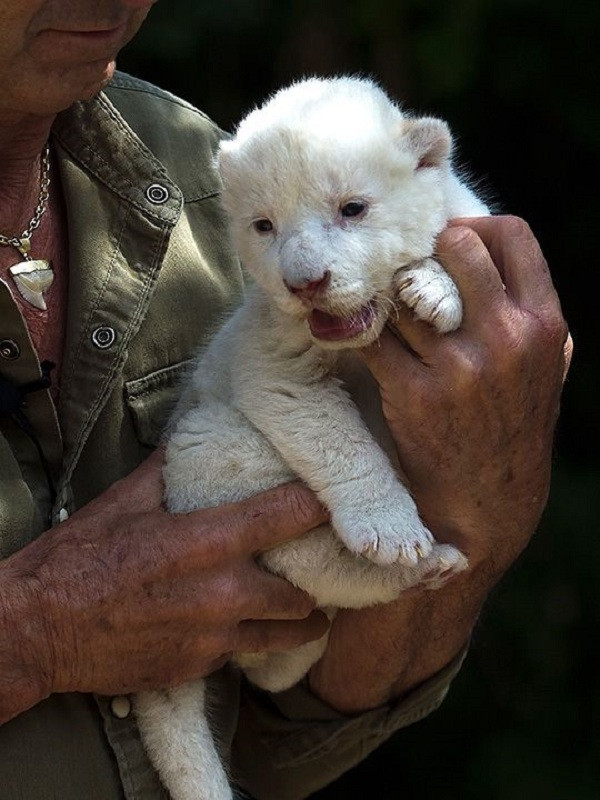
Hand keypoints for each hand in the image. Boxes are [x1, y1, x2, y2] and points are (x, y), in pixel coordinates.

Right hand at [0, 451, 328, 722]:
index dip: (321, 507)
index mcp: (209, 540)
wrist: (39, 629)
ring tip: (304, 606)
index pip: (290, 515)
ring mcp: (214, 637)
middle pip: (303, 591)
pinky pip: (245, 653)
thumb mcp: (125, 500)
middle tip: (316, 566)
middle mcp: (223, 593)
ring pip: (289, 632)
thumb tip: (190, 435)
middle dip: (313, 579)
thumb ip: (168, 468)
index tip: (337, 504)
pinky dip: (254, 638)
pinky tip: (247, 626)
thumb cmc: (79, 559)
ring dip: (300, 619)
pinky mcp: (198, 668)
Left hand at [363, 216, 570, 571]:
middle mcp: (506, 338)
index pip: (512, 234)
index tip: (446, 239)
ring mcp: (458, 366)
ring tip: (374, 294)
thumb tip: (496, 257)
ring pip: (405, 289)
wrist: (487, 508)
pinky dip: (357, 327)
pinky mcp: (412, 393)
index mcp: (544, 325)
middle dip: (424, 247)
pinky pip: (372, 336)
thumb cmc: (513, 432)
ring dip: (385, 287)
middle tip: (403, 263)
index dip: (473, 223)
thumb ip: (529, 316)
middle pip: (455, 246)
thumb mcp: (545, 372)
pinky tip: (351, 327)